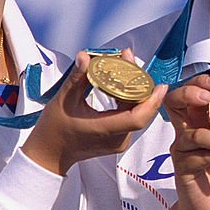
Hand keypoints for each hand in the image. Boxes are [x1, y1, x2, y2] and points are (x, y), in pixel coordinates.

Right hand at [22, 50, 165, 175]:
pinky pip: (131, 117)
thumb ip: (77, 77)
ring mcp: (119, 141)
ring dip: (135, 91)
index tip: (159, 85)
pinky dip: (129, 100)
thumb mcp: (63, 99)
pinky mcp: (119, 140)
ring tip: (127, 68)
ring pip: (137, 113)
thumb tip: (86, 57)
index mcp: (104, 130)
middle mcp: (117, 139)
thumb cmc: (54, 129)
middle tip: (131, 61)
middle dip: (140, 85)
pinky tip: (123, 84)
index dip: (151, 101)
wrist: (50, 153)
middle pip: (139, 111)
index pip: (137, 117)